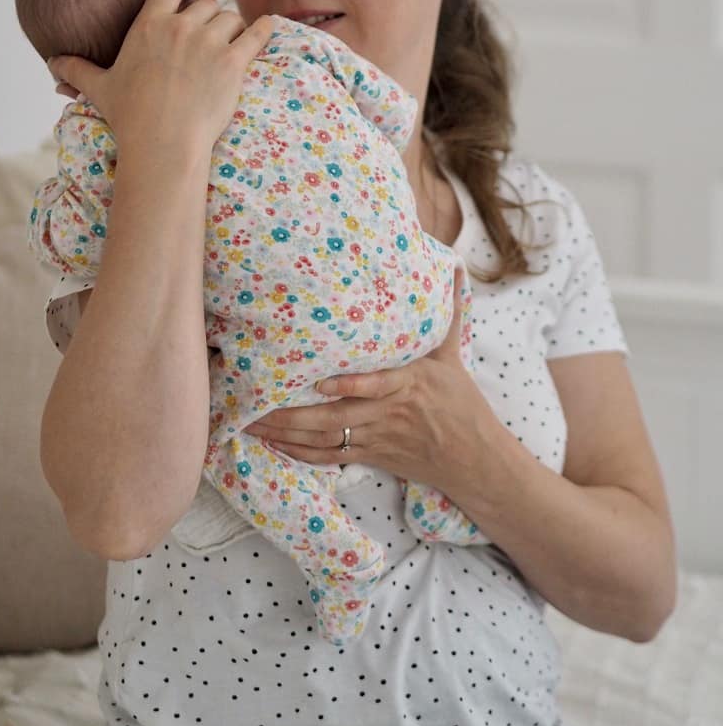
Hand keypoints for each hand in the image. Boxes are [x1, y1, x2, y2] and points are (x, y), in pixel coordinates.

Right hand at [46, 0, 274, 159]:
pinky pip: (256, 35)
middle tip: (210, 36)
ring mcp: (209, 43)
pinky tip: (267, 27)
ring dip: (232, 30)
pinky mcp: (234, 63)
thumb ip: (78, 70)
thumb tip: (53, 64)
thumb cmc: (130, 118)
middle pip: (206, 4)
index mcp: (148, 25)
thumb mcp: (100, 89)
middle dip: (209, 17)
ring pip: (230, 19)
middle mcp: (180, 27)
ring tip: (230, 46)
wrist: (162, 145)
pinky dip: (263, 30)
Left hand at [244, 268, 495, 496]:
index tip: (321, 382)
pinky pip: (331, 457)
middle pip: (337, 417)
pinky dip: (301, 454)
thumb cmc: (461, 402)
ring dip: (287, 433)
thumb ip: (446, 312)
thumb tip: (453, 266)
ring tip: (250, 423)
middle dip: (293, 415)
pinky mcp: (371, 456)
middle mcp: (389, 412)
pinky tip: (273, 444)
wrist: (474, 459)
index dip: (351, 385)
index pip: (379, 385)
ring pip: (327, 438)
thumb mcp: (453, 356)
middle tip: (256, 404)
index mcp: (410, 384)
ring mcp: (377, 437)